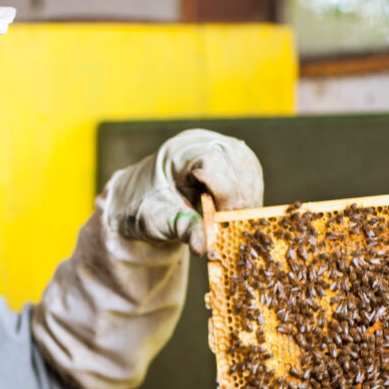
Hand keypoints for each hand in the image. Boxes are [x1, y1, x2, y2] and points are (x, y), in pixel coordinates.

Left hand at [104, 129, 262, 254]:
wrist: (138, 202)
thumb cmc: (144, 207)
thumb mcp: (158, 220)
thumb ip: (183, 228)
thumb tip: (206, 246)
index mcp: (178, 151)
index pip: (213, 162)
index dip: (225, 192)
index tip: (225, 221)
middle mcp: (200, 142)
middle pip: (237, 160)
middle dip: (241, 195)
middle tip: (237, 226)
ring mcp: (215, 147)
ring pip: (248, 165)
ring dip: (249, 196)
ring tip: (239, 223)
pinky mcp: (227, 160)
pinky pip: (249, 172)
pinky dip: (250, 194)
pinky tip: (241, 214)